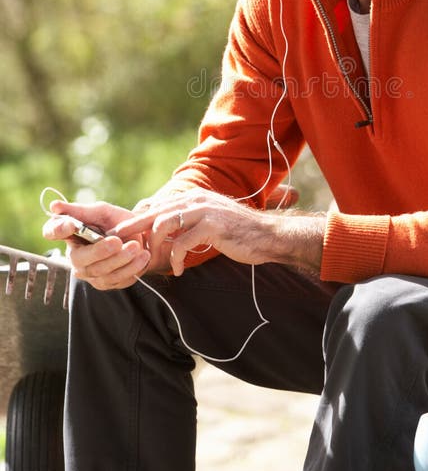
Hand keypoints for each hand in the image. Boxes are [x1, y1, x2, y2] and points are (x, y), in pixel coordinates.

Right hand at [43, 200, 155, 289]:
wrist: (141, 237)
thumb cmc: (117, 222)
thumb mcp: (102, 212)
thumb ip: (81, 210)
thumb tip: (54, 206)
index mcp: (70, 234)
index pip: (53, 232)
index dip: (58, 229)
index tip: (70, 225)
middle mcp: (76, 256)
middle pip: (79, 259)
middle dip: (100, 251)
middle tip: (117, 241)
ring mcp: (90, 272)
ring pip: (100, 271)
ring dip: (120, 259)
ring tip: (136, 246)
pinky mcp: (106, 283)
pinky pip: (116, 279)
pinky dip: (131, 267)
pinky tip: (143, 256)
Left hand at [115, 188, 324, 276]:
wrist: (269, 237)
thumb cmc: (239, 234)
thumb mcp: (210, 224)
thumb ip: (189, 222)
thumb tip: (165, 230)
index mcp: (194, 198)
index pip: (157, 206)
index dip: (137, 219)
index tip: (120, 233)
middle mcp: (196, 200)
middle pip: (154, 212)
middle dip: (133, 229)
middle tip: (115, 243)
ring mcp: (204, 211)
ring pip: (164, 225)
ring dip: (155, 247)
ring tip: (152, 262)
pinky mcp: (212, 226)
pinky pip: (183, 243)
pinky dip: (175, 259)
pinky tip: (177, 271)